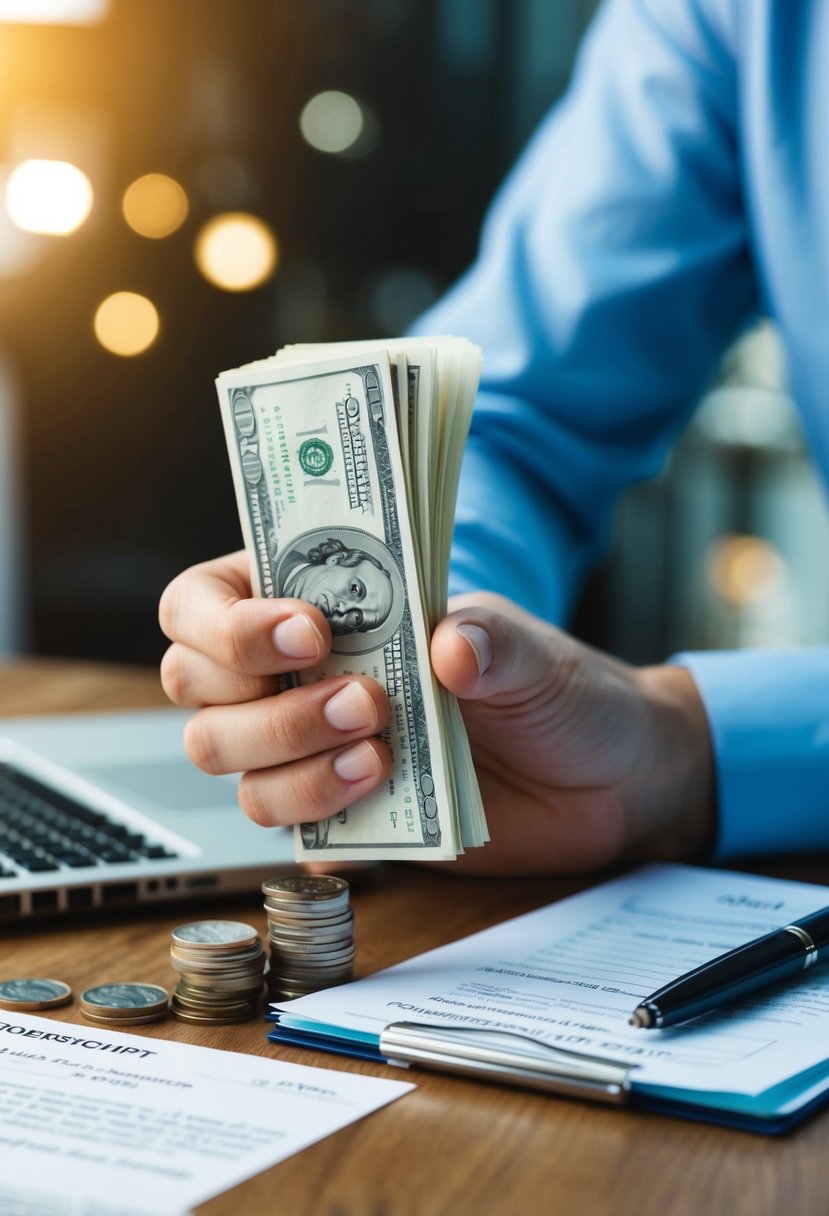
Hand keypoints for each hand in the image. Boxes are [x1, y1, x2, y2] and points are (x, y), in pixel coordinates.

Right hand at [159, 554, 714, 874]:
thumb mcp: (534, 652)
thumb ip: (493, 642)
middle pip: (197, 687)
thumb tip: (451, 647)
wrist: (608, 780)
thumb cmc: (560, 690)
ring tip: (379, 754)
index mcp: (326, 606)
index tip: (307, 631)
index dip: (229, 618)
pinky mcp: (342, 816)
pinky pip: (286, 829)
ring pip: (227, 762)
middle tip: (363, 702)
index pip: (209, 598)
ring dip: (289, 763)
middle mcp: (302, 676)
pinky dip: (317, 819)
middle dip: (263, 702)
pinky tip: (379, 799)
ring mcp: (313, 748)